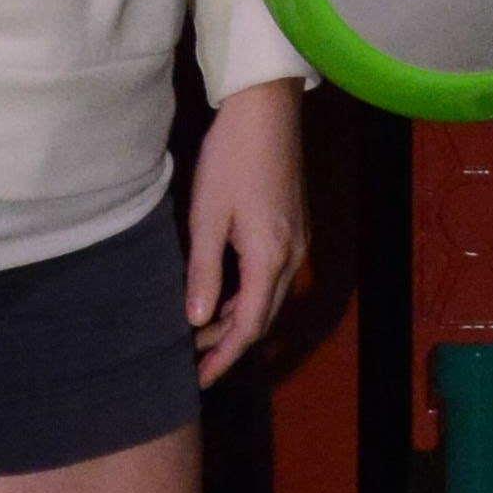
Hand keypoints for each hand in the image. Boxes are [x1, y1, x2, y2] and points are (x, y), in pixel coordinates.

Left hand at [186, 76, 307, 382]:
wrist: (266, 112)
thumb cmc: (231, 160)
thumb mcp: (208, 218)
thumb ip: (205, 272)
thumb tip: (198, 321)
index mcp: (270, 257)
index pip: (249, 325)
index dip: (225, 356)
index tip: (200, 380)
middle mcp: (292, 255)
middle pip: (264, 315)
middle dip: (230, 343)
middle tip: (195, 363)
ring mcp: (297, 240)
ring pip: (269, 296)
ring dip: (238, 318)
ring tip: (202, 332)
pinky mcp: (293, 226)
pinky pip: (272, 275)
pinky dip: (248, 294)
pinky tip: (224, 294)